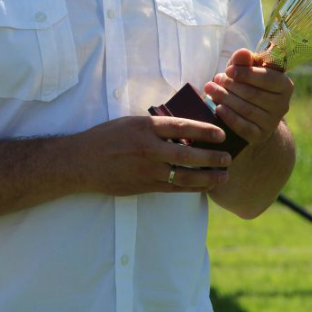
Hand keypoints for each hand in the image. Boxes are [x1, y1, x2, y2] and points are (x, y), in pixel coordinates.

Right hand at [77, 114, 232, 195]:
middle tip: (228, 157)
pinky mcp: (145, 186)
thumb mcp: (130, 122)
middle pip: (188, 154)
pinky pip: (174, 188)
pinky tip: (205, 186)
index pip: (182, 127)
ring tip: (223, 175)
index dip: (204, 130)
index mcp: (145, 127)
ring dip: (208, 176)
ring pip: (185, 175)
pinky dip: (192, 187)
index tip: (221, 134)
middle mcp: (149, 149)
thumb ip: (155, 126)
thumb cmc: (106, 138)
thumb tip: (184, 127)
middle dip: (212, 157)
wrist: (82, 162)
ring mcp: (147, 170)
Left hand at [203, 47, 293, 147]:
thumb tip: (242, 53)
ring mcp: (272, 122)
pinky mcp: (260, 135)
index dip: (246, 73)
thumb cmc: (248, 86)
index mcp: (284, 85)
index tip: (228, 70)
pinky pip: (244, 127)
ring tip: (211, 90)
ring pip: (247, 109)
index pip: (267, 78)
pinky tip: (218, 108)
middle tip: (215, 80)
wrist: (252, 117)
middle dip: (232, 86)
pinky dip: (230, 117)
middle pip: (254, 94)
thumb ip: (244, 62)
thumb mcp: (245, 72)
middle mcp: (283, 105)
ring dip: (226, 98)